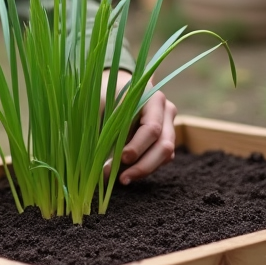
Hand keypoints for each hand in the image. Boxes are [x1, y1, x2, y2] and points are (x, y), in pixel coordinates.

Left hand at [103, 70, 176, 184]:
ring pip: (166, 155)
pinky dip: (146, 167)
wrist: (118, 85)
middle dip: (143, 165)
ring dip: (145, 169)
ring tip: (122, 179)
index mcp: (152, 98)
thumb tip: (96, 159)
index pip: (151, 128)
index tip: (121, 158)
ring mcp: (169, 125)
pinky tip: (128, 173)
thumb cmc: (107, 94)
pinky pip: (162, 159)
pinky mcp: (166, 138)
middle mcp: (166, 111)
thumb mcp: (101, 104)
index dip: (137, 146)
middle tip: (122, 178)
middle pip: (164, 145)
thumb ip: (102, 126)